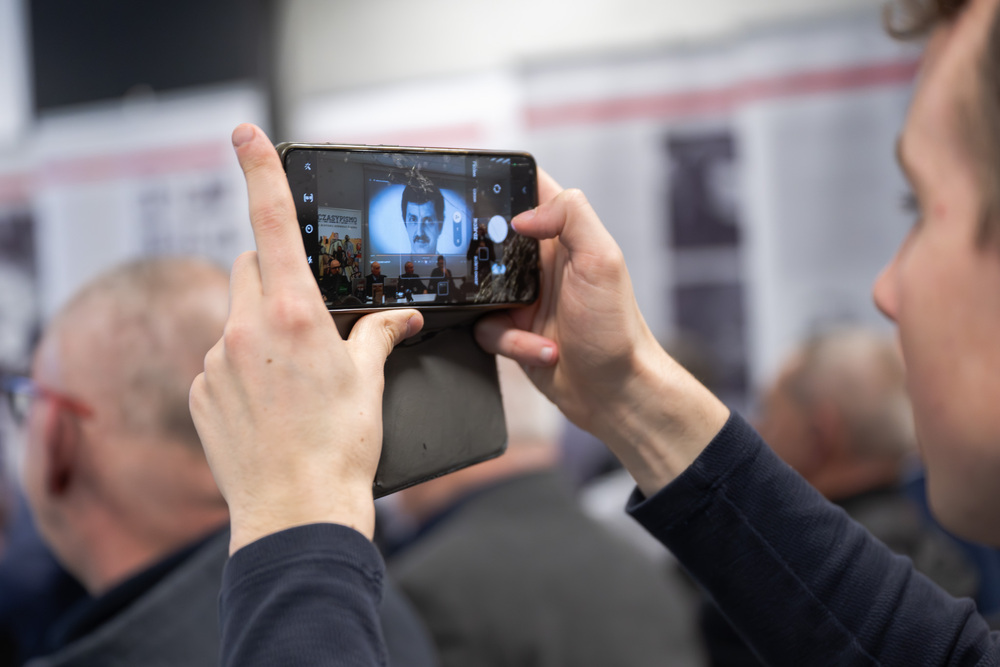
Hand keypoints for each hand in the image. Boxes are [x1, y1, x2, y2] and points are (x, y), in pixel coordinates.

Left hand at [190, 124, 422, 552]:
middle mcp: (246, 329)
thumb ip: (379, 335)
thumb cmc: (340, 446)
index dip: (261, 172)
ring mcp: (217, 361)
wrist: (298, 509)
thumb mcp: (369, 382)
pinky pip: (221, 358)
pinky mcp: (201, 391)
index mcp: (294, 315)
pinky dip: (243, 367)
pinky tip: (270, 405)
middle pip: (251, 267)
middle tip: (308, 315)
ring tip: (294, 379)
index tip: (245, 134)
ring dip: (262, 329)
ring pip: (237, 317)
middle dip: (276, 275)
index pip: (274, 224)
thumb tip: (401, 319)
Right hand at [475, 172, 728, 493]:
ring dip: (501, 314)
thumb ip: (570, 216)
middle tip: (496, 272)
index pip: (529, 191)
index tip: (479, 186)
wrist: (615, 391)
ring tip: (535, 325)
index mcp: (565, 237)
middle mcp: (542, 264)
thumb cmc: (617, 328)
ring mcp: (524, 298)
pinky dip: (513, 344)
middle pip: (490, 238)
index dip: (503, 182)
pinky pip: (486, 330)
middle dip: (482, 256)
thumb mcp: (602, 259)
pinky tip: (544, 351)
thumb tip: (521, 214)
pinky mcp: (512, 331)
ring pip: (478, 288)